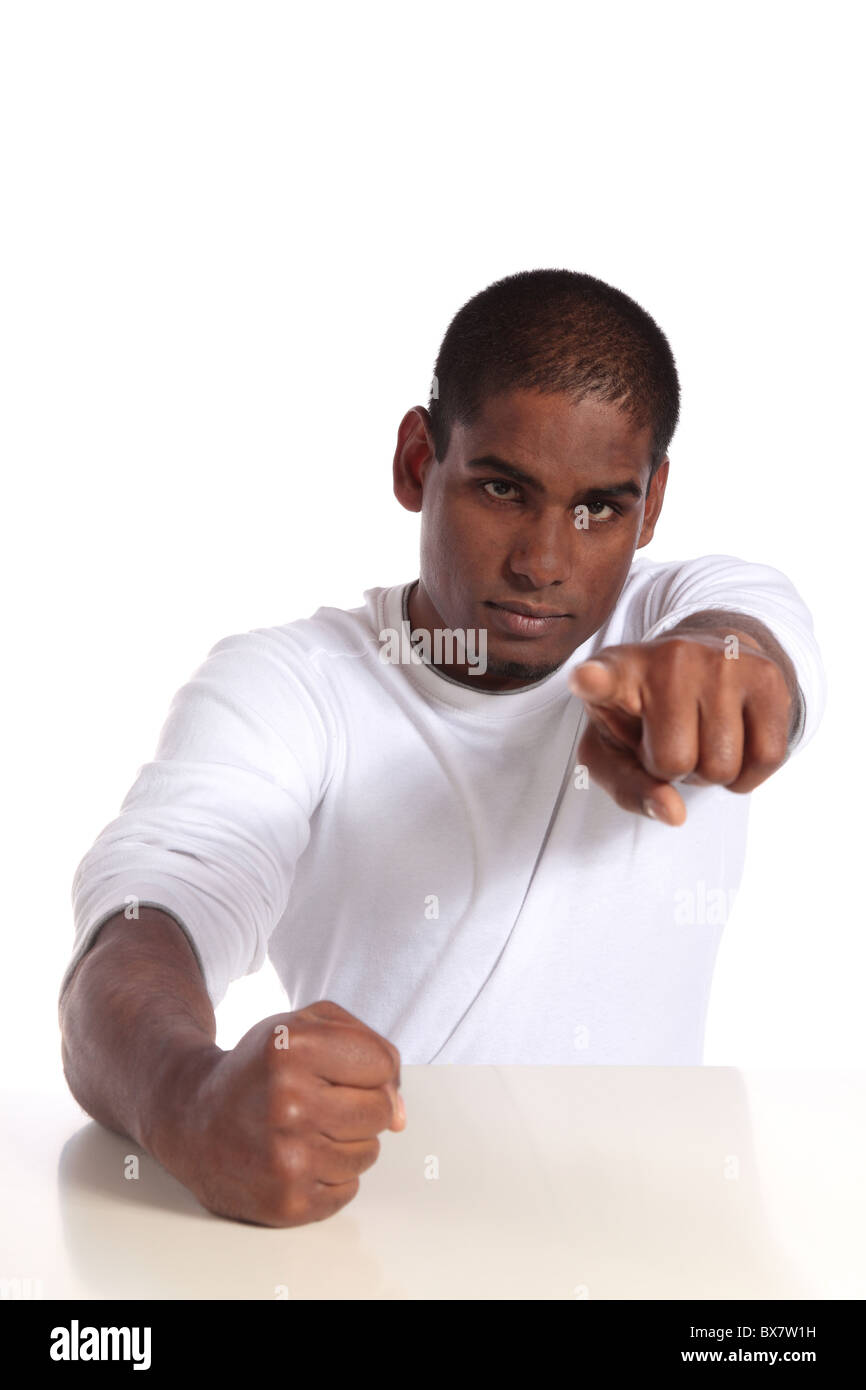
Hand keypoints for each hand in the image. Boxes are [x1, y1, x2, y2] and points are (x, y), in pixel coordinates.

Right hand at [150, 1000, 404, 1226]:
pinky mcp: (287, 1203)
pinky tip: (295, 1157)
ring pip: (369, 1153)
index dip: (367, 1066)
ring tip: (303, 1128)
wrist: (191, 1119)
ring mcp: (287, 1159)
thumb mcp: (303, 1025)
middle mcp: (287, 1104)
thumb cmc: (259, 1070)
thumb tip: (400, 1115)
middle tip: (319, 1100)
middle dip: (359, 1104)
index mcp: (291, 1049)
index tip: (335, 1069)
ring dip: (345, 1141)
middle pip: (381, 1111)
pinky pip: (348, 1189)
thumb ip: (368, 1044)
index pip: (383, 1064)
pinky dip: (329, 1175)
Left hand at [568, 631, 793, 825]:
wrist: (709, 660)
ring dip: (713, 772)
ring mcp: (721, 661)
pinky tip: (735, 743)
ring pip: (722, 766)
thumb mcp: (615, 750)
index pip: (602, 678)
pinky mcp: (766, 674)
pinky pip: (766, 757)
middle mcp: (669, 657)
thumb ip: (628, 787)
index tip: (586, 679)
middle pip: (674, 762)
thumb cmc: (648, 715)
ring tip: (702, 736)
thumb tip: (673, 812)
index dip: (595, 682)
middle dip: (676, 771)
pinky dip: (749, 773)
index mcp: (618, 673)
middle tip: (675, 740)